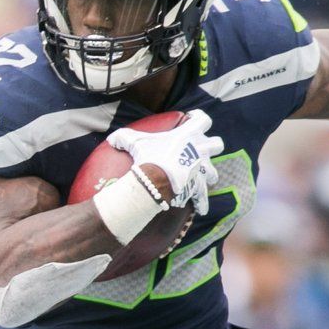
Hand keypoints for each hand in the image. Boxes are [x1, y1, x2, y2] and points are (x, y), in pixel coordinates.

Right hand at [107, 110, 223, 214]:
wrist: (157, 178)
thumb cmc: (149, 156)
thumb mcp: (135, 141)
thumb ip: (124, 137)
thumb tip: (111, 140)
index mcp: (189, 134)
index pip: (203, 120)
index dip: (199, 119)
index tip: (194, 120)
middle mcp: (200, 149)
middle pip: (217, 145)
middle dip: (212, 148)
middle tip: (203, 151)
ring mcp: (202, 168)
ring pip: (213, 172)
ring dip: (207, 175)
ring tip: (200, 180)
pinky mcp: (199, 185)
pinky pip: (204, 196)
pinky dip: (202, 202)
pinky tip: (201, 208)